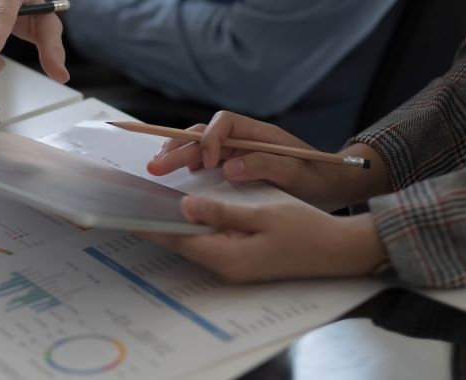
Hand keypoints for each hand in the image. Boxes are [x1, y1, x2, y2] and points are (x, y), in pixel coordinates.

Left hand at [138, 196, 387, 282]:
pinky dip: (195, 226)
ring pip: (193, 242)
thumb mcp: (263, 214)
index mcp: (228, 256)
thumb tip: (185, 206)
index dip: (150, 224)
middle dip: (158, 221)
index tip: (126, 211)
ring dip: (175, 223)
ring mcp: (234, 265)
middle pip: (181, 242)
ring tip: (152, 200)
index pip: (177, 239)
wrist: (339, 251)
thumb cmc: (306, 231)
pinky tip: (187, 210)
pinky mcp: (242, 259)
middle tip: (134, 199)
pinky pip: (209, 242)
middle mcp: (226, 265)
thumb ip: (222, 211)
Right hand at [146, 111, 388, 211]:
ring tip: (157, 166)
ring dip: (177, 153)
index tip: (206, 164)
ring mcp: (238, 152)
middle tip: (156, 166)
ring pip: (200, 145)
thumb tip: (230, 167)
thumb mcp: (298, 174)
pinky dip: (188, 164)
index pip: (224, 124)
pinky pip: (206, 160)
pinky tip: (176, 175)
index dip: (210, 140)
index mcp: (259, 133)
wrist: (335, 185)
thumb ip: (266, 166)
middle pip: (204, 134)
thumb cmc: (320, 177)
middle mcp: (244, 138)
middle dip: (179, 147)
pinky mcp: (235, 166)